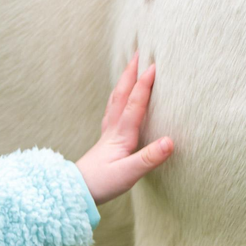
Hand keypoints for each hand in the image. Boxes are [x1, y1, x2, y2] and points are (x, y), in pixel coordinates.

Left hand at [75, 52, 173, 205]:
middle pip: (121, 95)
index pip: (134, 104)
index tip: (154, 66)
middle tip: (139, 53)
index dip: (144, 85)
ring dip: (124, 82)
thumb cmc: (101, 184)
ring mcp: (108, 133)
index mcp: (120, 135)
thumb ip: (149, 158)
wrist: (75, 191)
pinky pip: (113, 111)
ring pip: (115, 101)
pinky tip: (120, 98)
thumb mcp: (128, 173)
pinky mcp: (106, 140)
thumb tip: (170, 141)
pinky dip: (119, 97)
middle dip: (130, 74)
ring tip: (130, 67)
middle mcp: (113, 129)